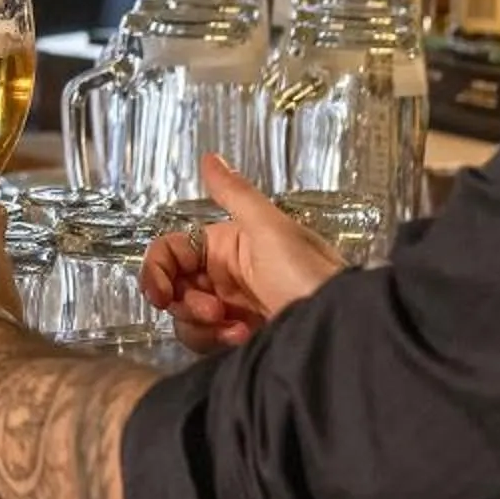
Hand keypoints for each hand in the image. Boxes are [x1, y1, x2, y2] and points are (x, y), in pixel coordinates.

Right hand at [138, 153, 344, 354]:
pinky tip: (242, 338)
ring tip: (234, 329)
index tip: (159, 295)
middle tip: (212, 311)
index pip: (172, 251)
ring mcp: (231, 308)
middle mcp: (225, 275)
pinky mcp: (239, 337)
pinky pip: (205, 339)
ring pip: (185, 317)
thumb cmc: (312, 276)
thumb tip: (210, 158)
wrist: (342, 330)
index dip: (157, 271)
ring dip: (201, 325)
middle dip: (184, 302)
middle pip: (173, 286)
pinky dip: (215, 341)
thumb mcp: (273, 230)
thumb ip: (235, 194)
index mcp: (227, 244)